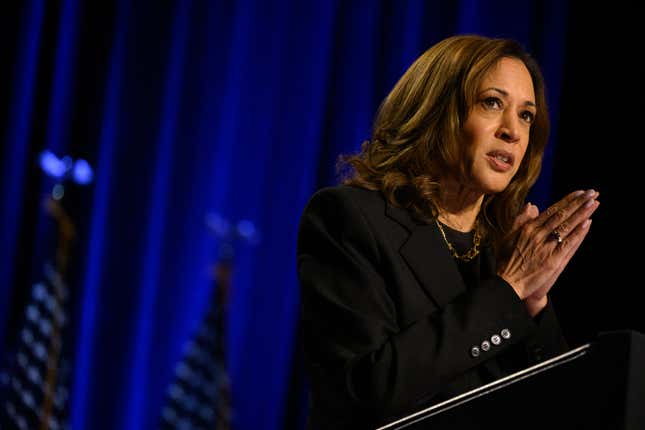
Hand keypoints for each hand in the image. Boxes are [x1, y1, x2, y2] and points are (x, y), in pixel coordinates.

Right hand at [496, 189, 599, 312]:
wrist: (507, 283)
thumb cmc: (506, 261)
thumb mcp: (508, 236)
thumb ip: (520, 220)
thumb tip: (531, 205)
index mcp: (528, 228)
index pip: (552, 210)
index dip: (567, 200)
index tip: (580, 192)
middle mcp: (537, 235)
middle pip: (562, 215)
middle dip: (578, 203)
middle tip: (592, 192)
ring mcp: (546, 247)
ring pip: (567, 226)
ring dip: (582, 213)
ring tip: (594, 203)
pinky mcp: (552, 261)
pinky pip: (568, 244)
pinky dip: (578, 233)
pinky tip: (588, 223)